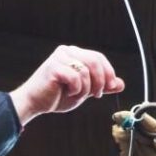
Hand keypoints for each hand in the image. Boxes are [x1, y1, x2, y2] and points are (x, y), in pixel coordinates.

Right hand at [9, 45, 124, 125]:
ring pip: (86, 71)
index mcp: (74, 53)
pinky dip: (76, 89)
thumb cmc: (56, 96)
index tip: (111, 87)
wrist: (34, 103)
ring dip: (85, 89)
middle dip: (100, 81)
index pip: (98, 57)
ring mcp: (59, 57)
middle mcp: (67, 51)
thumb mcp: (84, 91)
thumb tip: (121, 84)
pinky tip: (68, 93)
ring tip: (76, 95)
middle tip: (97, 95)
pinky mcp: (54, 67)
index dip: (108, 72)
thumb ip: (101, 86)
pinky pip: (75, 77)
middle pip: (95, 61)